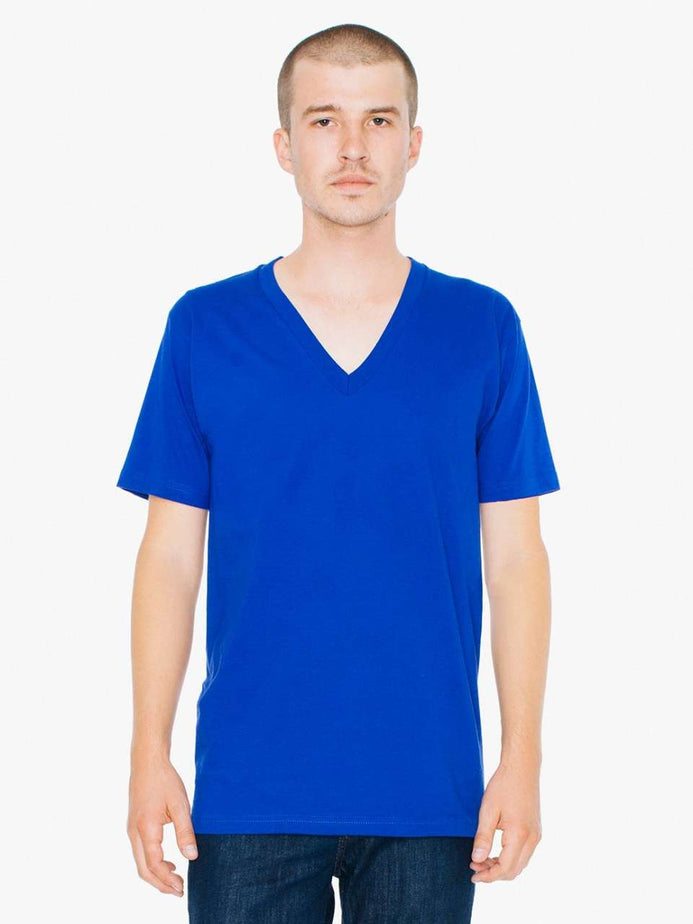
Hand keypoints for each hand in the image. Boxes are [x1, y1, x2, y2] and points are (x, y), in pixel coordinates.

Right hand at [127, 755, 198, 896]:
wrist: (147, 762)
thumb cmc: (165, 780)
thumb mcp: (180, 805)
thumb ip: (185, 832)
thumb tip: (192, 857)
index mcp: (146, 829)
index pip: (154, 865)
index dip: (167, 881)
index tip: (181, 888)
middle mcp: (134, 833)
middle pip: (143, 870)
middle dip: (160, 884)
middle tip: (179, 891)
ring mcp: (132, 830)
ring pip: (140, 862)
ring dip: (156, 875)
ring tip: (175, 880)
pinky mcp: (134, 826)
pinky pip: (140, 852)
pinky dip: (152, 863)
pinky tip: (168, 863)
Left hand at [469, 758, 541, 882]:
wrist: (522, 768)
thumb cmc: (503, 786)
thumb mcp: (487, 811)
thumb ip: (483, 837)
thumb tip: (476, 860)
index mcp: (520, 835)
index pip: (505, 868)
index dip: (488, 875)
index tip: (473, 874)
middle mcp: (533, 839)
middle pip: (514, 870)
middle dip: (494, 873)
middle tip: (474, 866)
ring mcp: (537, 835)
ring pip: (520, 864)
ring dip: (502, 867)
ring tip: (482, 859)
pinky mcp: (536, 831)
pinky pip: (524, 854)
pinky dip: (510, 858)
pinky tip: (495, 851)